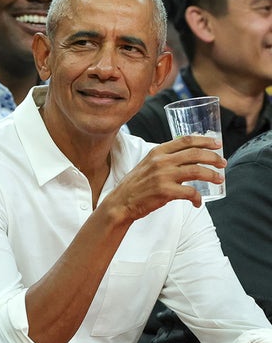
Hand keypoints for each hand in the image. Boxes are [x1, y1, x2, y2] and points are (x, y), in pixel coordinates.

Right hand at [104, 134, 225, 222]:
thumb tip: (187, 159)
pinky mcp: (165, 192)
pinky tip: (198, 202)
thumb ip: (164, 159)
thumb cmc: (135, 186)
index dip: (205, 141)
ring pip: (197, 171)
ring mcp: (163, 176)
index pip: (186, 140)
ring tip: (219, 179)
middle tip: (222, 163)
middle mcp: (161, 161)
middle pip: (195, 154)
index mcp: (157, 152)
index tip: (217, 144)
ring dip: (212, 175)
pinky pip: (190, 193)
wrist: (120, 203)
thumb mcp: (147, 165)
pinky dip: (198, 198)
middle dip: (213, 158)